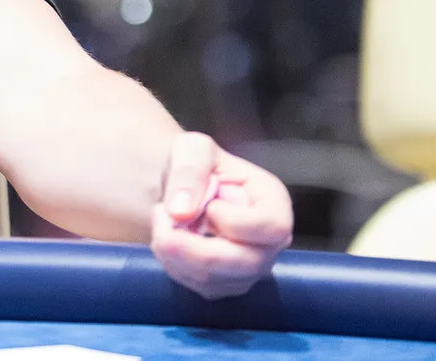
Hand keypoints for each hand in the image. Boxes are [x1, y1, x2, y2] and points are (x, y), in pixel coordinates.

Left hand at [150, 131, 292, 299]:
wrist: (183, 187)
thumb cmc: (196, 165)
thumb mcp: (193, 150)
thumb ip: (189, 172)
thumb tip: (181, 212)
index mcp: (274, 204)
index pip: (272, 227)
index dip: (235, 221)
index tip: (209, 205)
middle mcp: (270, 242)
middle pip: (246, 263)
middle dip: (196, 250)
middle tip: (162, 226)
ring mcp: (250, 267)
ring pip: (218, 280)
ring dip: (178, 255)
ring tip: (161, 221)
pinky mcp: (226, 283)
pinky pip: (201, 287)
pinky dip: (175, 266)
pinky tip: (166, 239)